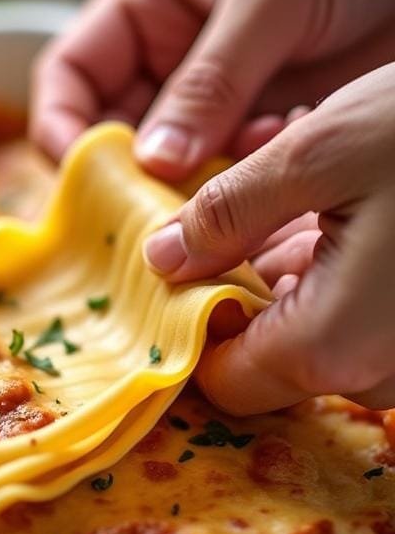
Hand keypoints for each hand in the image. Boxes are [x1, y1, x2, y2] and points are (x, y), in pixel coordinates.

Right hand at [30, 0, 394, 180]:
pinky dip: (245, 188)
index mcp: (146, 5)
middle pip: (115, 137)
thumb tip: (150, 162)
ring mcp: (220, 97)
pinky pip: (233, 176)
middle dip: (130, 180)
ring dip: (194, 191)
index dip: (63, 132)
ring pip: (175, 169)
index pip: (70, 78)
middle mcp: (171, 57)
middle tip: (160, 216)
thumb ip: (211, 79)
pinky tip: (280, 163)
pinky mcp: (267, 126)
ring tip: (237, 183)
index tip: (88, 180)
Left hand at [144, 63, 394, 413]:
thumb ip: (226, 213)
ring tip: (303, 202)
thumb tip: (162, 259)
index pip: (225, 381)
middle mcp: (379, 373)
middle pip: (272, 359)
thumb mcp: (319, 152)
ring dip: (294, 277)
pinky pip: (366, 321)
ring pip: (320, 336)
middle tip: (231, 221)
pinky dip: (341, 275)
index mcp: (332, 344)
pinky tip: (349, 213)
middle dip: (241, 293)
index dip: (189, 331)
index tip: (173, 275)